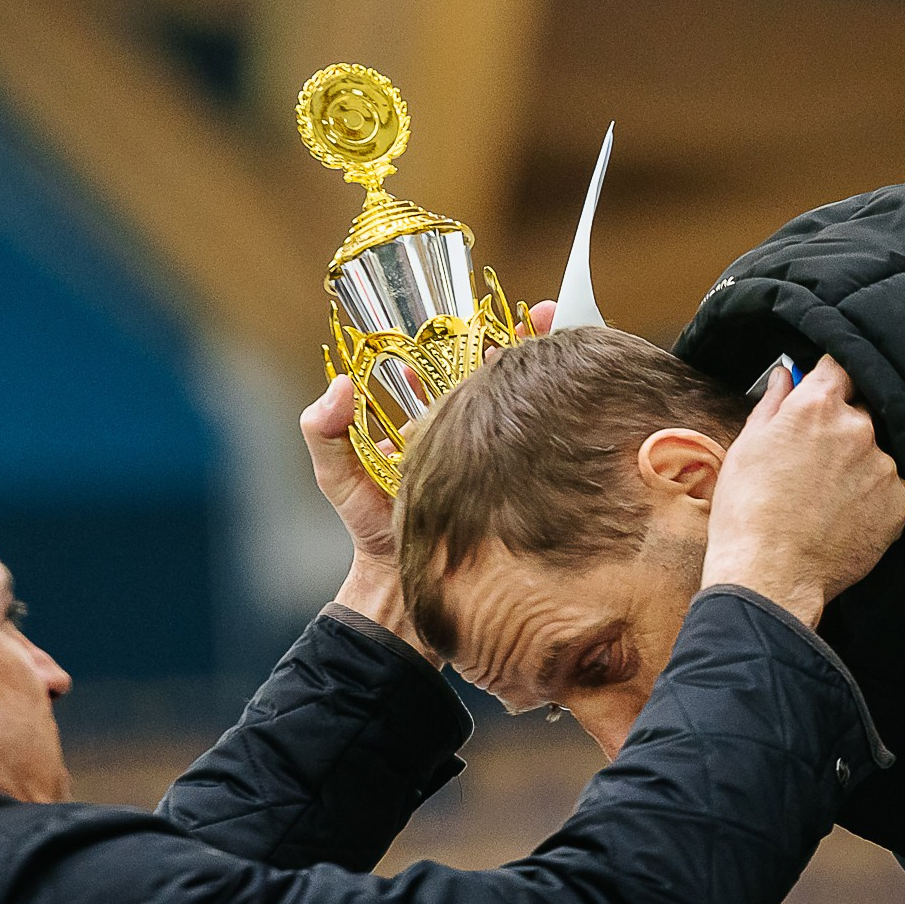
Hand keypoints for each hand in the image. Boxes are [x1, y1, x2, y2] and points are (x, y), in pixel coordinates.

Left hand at [303, 298, 557, 659]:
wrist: (408, 592)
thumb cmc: (374, 534)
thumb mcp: (339, 480)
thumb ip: (324, 434)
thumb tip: (339, 385)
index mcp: (437, 416)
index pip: (460, 362)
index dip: (481, 332)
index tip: (495, 311)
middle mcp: (474, 431)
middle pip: (505, 375)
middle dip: (529, 343)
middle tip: (548, 317)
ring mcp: (501, 460)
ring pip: (530, 408)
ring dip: (551, 380)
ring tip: (568, 354)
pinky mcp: (522, 489)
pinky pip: (544, 451)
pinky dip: (563, 428)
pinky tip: (580, 412)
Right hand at [700, 356, 904, 624]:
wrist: (770, 575)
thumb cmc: (748, 514)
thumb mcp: (746, 449)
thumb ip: (772, 405)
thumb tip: (785, 377)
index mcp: (817, 406)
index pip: (840, 366)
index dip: (832, 378)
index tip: (826, 390)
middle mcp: (858, 428)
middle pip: (861, 411)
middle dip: (842, 428)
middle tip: (815, 463)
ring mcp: (883, 466)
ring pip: (876, 453)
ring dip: (858, 466)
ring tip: (826, 500)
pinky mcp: (900, 502)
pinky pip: (891, 488)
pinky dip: (872, 498)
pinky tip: (843, 518)